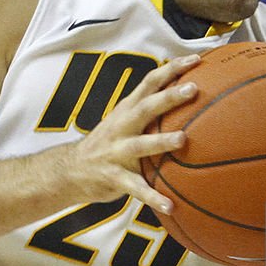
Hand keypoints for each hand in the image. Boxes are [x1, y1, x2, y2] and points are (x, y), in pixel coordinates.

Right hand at [69, 54, 200, 210]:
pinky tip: (171, 206)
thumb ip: (149, 108)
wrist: (69, 170)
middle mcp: (122, 126)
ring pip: (141, 145)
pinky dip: (153, 197)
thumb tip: (186, 94)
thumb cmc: (109, 143)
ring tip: (184, 140)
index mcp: (127, 110)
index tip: (196, 59)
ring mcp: (116, 152)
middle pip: (146, 107)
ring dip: (162, 141)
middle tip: (193, 89)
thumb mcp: (125, 120)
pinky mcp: (113, 177)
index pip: (150, 82)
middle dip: (169, 97)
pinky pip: (136, 188)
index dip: (172, 69)